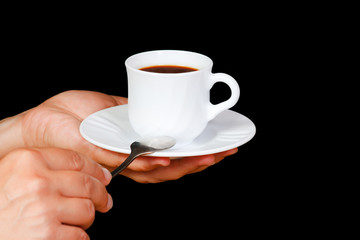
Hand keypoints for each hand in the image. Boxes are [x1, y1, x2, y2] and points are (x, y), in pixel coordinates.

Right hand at [0, 148, 111, 239]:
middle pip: (87, 183)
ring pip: (87, 209)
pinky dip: (78, 237)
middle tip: (103, 201)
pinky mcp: (48, 235)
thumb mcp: (10, 175)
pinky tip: (66, 235)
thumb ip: (40, 167)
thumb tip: (80, 170)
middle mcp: (37, 181)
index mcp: (27, 161)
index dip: (95, 169)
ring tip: (78, 221)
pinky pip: (80, 234)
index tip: (103, 176)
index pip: (76, 159)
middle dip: (100, 194)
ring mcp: (44, 209)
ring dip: (87, 218)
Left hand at [18, 90, 237, 182]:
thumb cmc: (76, 114)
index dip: (196, 153)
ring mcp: (118, 160)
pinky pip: (127, 162)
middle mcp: (131, 159)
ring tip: (206, 157)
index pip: (172, 156)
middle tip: (224, 151)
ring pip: (155, 171)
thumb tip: (157, 101)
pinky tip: (166, 159)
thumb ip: (135, 109)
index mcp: (137, 147)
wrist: (44, 119)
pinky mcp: (100, 155)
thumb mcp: (114, 106)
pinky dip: (148, 162)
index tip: (219, 144)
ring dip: (183, 165)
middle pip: (171, 167)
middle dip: (200, 160)